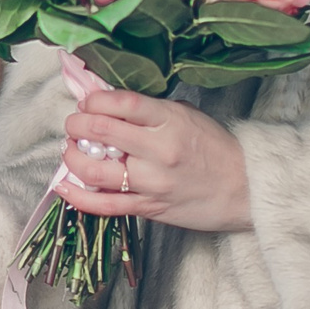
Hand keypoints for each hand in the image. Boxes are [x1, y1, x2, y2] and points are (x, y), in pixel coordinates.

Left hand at [56, 91, 252, 233]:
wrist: (244, 188)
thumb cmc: (215, 148)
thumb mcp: (187, 115)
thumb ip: (149, 110)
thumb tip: (109, 102)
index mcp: (169, 120)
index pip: (120, 104)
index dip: (93, 100)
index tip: (87, 102)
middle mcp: (159, 150)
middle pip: (100, 132)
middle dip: (76, 124)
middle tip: (73, 124)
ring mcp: (152, 182)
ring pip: (94, 171)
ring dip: (72, 157)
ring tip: (71, 149)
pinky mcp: (149, 208)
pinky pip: (105, 205)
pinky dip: (78, 196)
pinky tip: (64, 186)